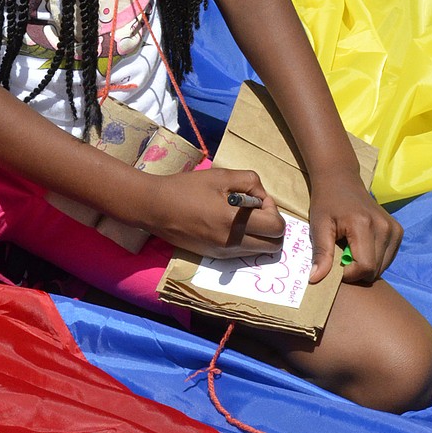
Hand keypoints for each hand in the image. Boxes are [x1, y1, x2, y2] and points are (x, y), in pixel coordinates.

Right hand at [140, 167, 284, 259]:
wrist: (155, 208)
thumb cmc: (186, 188)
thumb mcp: (221, 176)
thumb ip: (250, 182)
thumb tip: (262, 197)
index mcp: (235, 222)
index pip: (276, 226)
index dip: (272, 209)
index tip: (255, 198)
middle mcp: (232, 243)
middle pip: (273, 246)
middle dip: (271, 226)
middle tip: (254, 210)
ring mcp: (223, 253)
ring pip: (259, 251)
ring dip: (259, 234)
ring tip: (239, 216)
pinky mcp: (215, 256)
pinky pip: (242, 252)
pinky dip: (244, 240)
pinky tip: (227, 224)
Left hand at [308, 173, 401, 283]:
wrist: (341, 180)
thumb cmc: (326, 202)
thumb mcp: (318, 226)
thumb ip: (321, 253)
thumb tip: (316, 279)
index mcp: (364, 225)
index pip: (365, 267)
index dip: (349, 274)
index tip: (334, 264)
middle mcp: (385, 227)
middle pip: (375, 270)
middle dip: (356, 271)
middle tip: (340, 255)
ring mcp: (395, 229)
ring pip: (382, 267)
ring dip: (365, 266)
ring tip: (350, 249)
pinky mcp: (398, 231)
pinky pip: (388, 259)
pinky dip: (374, 259)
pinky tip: (361, 247)